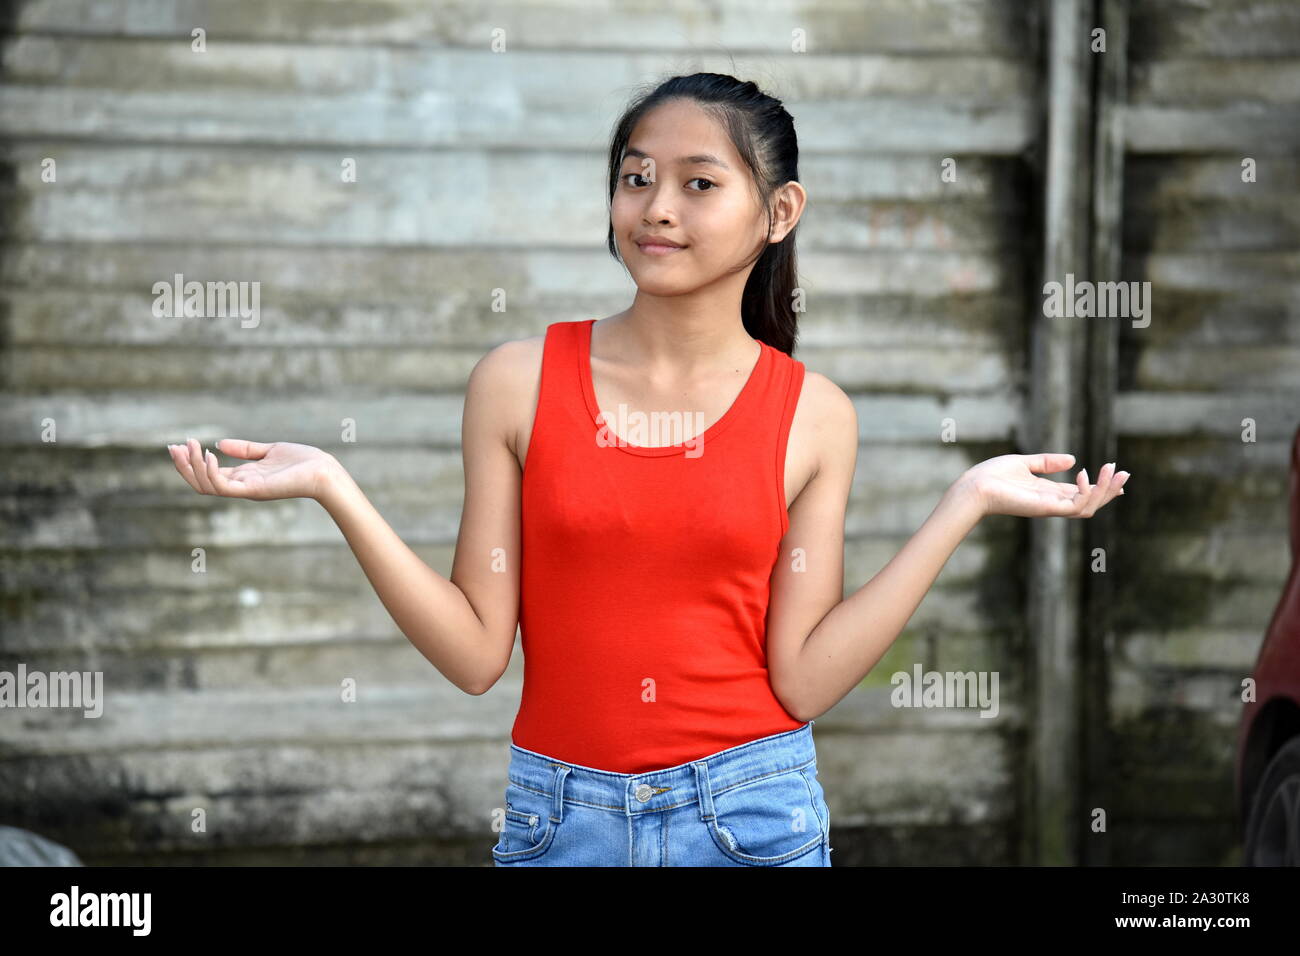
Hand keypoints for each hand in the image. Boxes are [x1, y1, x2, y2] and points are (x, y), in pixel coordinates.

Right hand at [166, 437, 339, 500]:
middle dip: (184, 466)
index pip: (208, 475)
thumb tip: (220, 443)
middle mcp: (242, 486)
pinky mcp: (254, 490)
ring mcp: (247, 490)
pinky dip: (211, 472)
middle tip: (173, 447)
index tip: (177, 445)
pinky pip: (224, 486)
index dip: (190, 461)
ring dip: (193, 467)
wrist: (323, 471)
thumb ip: (245, 449)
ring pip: (207, 486)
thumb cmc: (302, 462)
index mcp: (244, 478)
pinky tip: (208, 454)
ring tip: (188, 447)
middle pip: (201, 483)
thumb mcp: (269, 451)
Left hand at [963, 453, 1128, 518]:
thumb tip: (1073, 459)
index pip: (1081, 494)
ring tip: (1113, 472)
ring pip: (1089, 507)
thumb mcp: (1024, 463)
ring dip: (1105, 491)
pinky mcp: (1047, 509)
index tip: (1116, 472)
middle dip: (1110, 489)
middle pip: (1091, 502)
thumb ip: (1047, 462)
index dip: (1100, 485)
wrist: (974, 487)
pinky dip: (1087, 492)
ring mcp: (1051, 508)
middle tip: (1123, 472)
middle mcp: (1052, 503)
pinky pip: (1076, 507)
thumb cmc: (992, 476)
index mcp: (1048, 493)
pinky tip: (1086, 474)